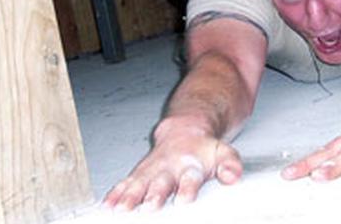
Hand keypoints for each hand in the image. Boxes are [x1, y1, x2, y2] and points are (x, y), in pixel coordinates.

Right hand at [103, 120, 242, 210]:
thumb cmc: (203, 149)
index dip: (186, 190)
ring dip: (129, 197)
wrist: (185, 130)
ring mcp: (152, 170)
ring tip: (120, 210)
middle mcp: (168, 167)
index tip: (183, 201)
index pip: (189, 179)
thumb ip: (231, 164)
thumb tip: (232, 176)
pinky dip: (116, 194)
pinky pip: (125, 183)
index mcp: (190, 164)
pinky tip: (108, 206)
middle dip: (153, 196)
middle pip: (160, 183)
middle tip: (148, 208)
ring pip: (139, 184)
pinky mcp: (139, 173)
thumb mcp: (223, 152)